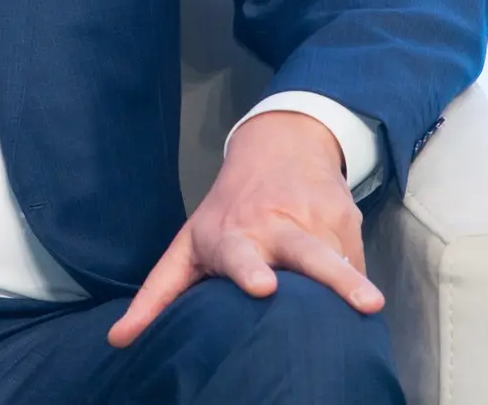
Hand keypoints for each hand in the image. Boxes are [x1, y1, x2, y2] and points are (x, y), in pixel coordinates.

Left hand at [107, 110, 380, 347]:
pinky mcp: (347, 220)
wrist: (281, 147)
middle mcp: (277, 227)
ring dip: (351, 282)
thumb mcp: (189, 244)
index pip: (239, 255)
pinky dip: (357, 281)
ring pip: (337, 258)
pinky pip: (354, 260)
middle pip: (304, 254)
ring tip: (369, 304)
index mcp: (233, 236)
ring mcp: (315, 221)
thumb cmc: (227, 210)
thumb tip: (118, 340)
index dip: (248, 270)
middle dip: (322, 274)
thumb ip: (158, 293)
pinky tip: (361, 298)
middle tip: (344, 296)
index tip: (261, 287)